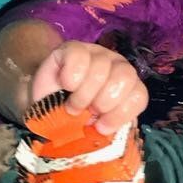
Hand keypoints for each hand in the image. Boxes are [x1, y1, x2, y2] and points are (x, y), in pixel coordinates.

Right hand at [31, 41, 147, 133]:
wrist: (43, 111)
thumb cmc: (72, 123)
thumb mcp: (93, 133)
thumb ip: (107, 131)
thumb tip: (108, 134)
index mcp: (129, 90)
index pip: (139, 95)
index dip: (120, 113)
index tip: (101, 127)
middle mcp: (118, 68)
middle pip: (125, 77)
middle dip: (104, 101)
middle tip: (87, 112)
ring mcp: (97, 54)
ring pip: (101, 68)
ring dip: (83, 94)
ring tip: (72, 106)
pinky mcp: (74, 48)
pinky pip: (79, 56)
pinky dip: (71, 76)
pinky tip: (65, 85)